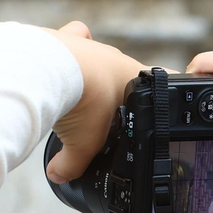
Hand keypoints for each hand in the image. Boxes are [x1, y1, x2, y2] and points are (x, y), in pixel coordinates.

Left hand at [44, 21, 145, 183]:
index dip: (157, 97)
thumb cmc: (82, 100)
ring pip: (99, 54)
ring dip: (91, 70)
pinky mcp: (65, 38)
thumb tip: (60, 176)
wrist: (53, 71)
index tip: (156, 105)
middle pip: (124, 73)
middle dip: (115, 91)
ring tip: (78, 90)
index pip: (159, 84)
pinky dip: (66, 49)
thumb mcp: (84, 144)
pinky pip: (73, 36)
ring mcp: (92, 45)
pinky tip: (58, 64)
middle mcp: (115, 58)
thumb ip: (72, 164)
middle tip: (103, 112)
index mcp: (133, 79)